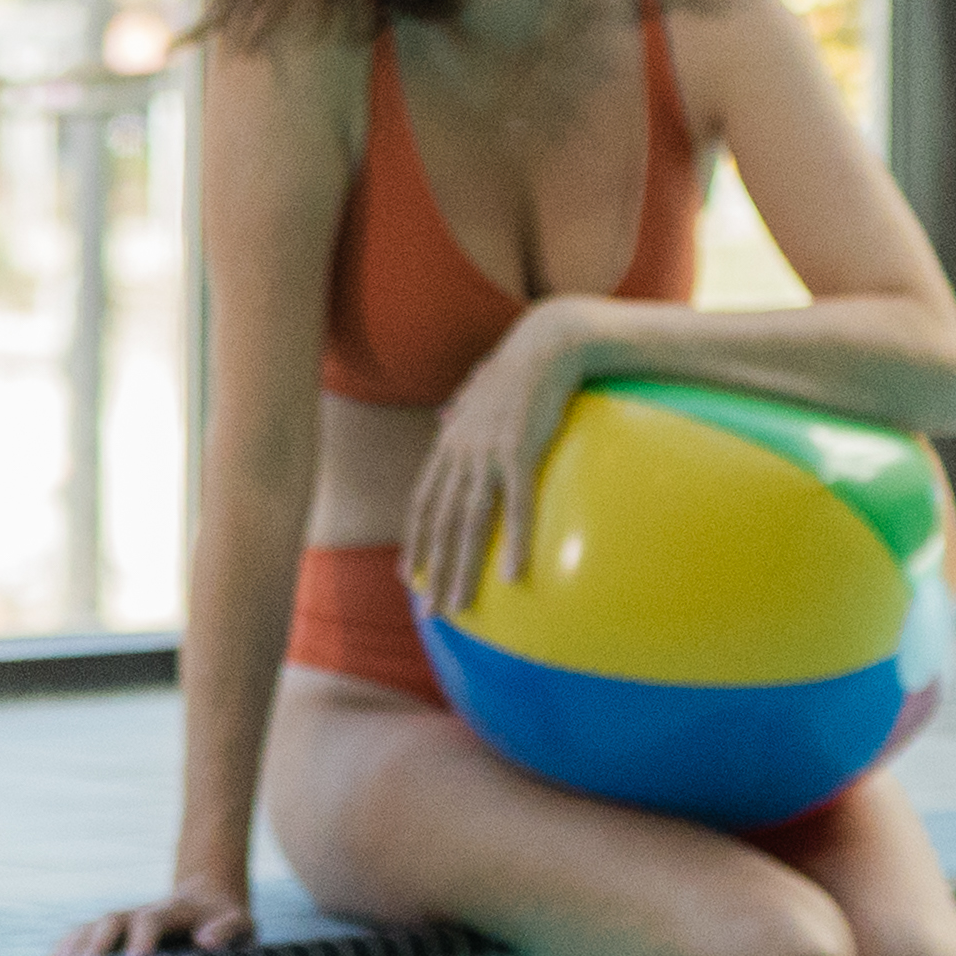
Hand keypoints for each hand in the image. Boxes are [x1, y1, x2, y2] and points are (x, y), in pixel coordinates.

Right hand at [56, 880, 258, 955]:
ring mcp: (126, 919)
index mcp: (176, 911)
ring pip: (94, 926)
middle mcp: (144, 911)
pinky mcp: (115, 930)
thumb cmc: (227, 922)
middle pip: (114, 920)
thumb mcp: (242, 925)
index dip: (141, 938)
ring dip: (77, 947)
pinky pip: (84, 933)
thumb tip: (205, 942)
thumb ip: (228, 930)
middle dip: (98, 944)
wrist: (208, 899)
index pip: (152, 918)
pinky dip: (68, 946)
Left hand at [401, 307, 606, 609]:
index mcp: (450, 443)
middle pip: (440, 523)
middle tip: (430, 611)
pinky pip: (517, 507)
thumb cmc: (518, 365)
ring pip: (468, 523)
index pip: (422, 502)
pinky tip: (514, 576)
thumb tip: (443, 414)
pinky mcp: (521, 453)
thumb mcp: (478, 387)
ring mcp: (487, 455)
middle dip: (432, 571)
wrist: (547, 343)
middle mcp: (460, 453)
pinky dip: (513, 543)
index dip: (414, 541)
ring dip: (462, 569)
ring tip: (459, 607)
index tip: (409, 576)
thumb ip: (458, 406)